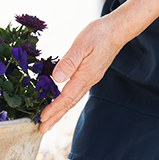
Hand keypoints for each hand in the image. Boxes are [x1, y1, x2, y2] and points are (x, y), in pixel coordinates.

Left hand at [39, 14, 125, 133]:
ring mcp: (91, 78)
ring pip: (73, 98)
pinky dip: (67, 100)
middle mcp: (88, 80)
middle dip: (55, 117)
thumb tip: (56, 79)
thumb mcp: (81, 45)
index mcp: (85, 76)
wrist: (117, 30)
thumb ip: (68, 62)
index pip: (66, 97)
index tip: (42, 119)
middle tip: (42, 129)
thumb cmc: (99, 34)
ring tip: (49, 119)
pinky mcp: (91, 73)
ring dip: (61, 110)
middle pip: (69, 103)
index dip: (53, 109)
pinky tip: (63, 100)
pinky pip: (76, 91)